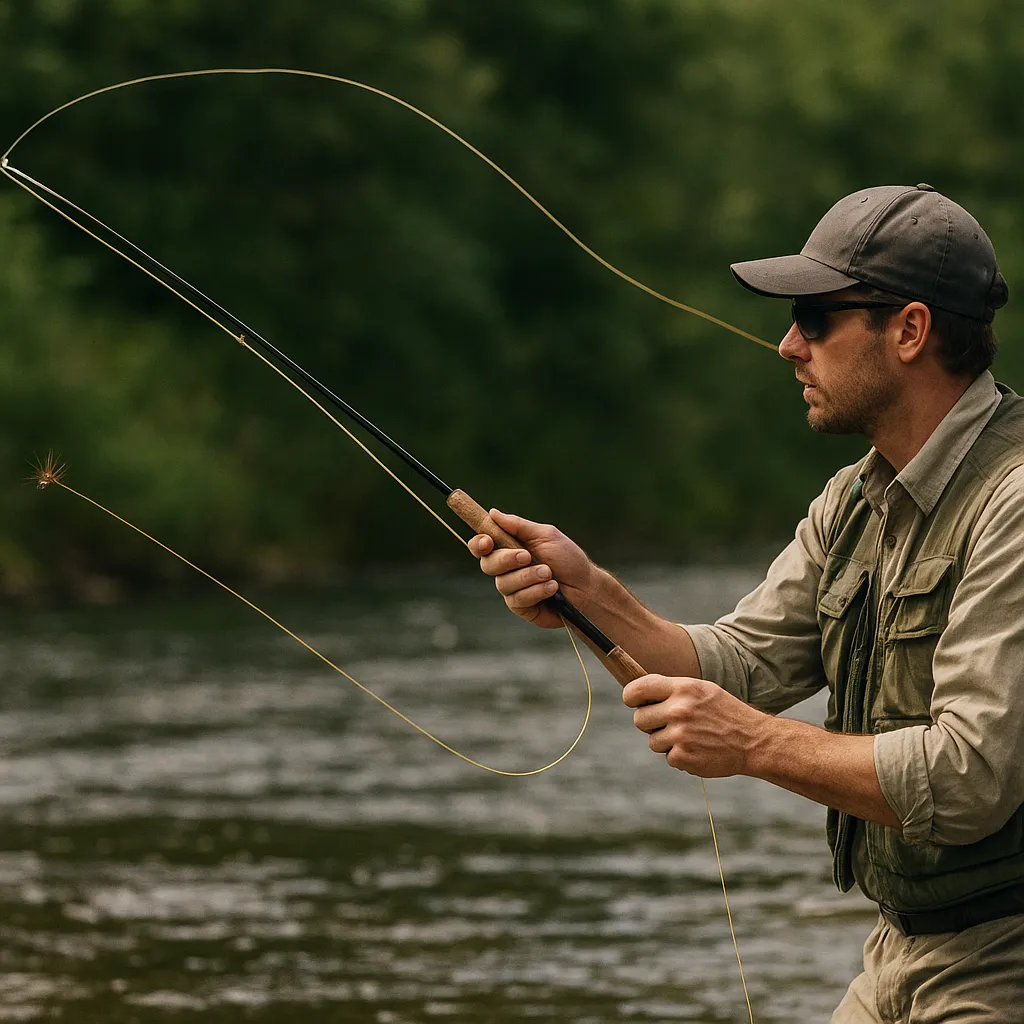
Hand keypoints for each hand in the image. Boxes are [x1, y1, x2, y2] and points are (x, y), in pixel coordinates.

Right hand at [468, 510, 593, 628]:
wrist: (587, 587)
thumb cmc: (568, 559)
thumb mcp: (546, 536)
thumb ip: (519, 526)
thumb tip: (493, 512)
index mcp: (509, 548)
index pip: (482, 546)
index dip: (479, 543)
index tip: (488, 541)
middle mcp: (506, 569)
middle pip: (487, 565)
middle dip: (507, 560)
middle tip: (528, 557)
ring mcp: (512, 589)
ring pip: (503, 583)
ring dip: (529, 576)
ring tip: (549, 574)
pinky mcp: (521, 607)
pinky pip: (517, 600)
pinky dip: (536, 591)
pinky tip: (552, 588)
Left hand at [622, 674, 767, 777]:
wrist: (753, 741)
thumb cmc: (724, 712)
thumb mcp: (701, 690)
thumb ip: (672, 690)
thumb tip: (638, 695)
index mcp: (682, 688)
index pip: (638, 689)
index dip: (631, 697)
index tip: (634, 702)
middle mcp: (679, 710)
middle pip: (639, 718)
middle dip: (650, 722)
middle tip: (670, 723)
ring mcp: (680, 735)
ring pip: (652, 741)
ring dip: (666, 742)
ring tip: (691, 736)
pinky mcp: (684, 757)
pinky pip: (667, 757)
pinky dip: (679, 756)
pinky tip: (698, 749)